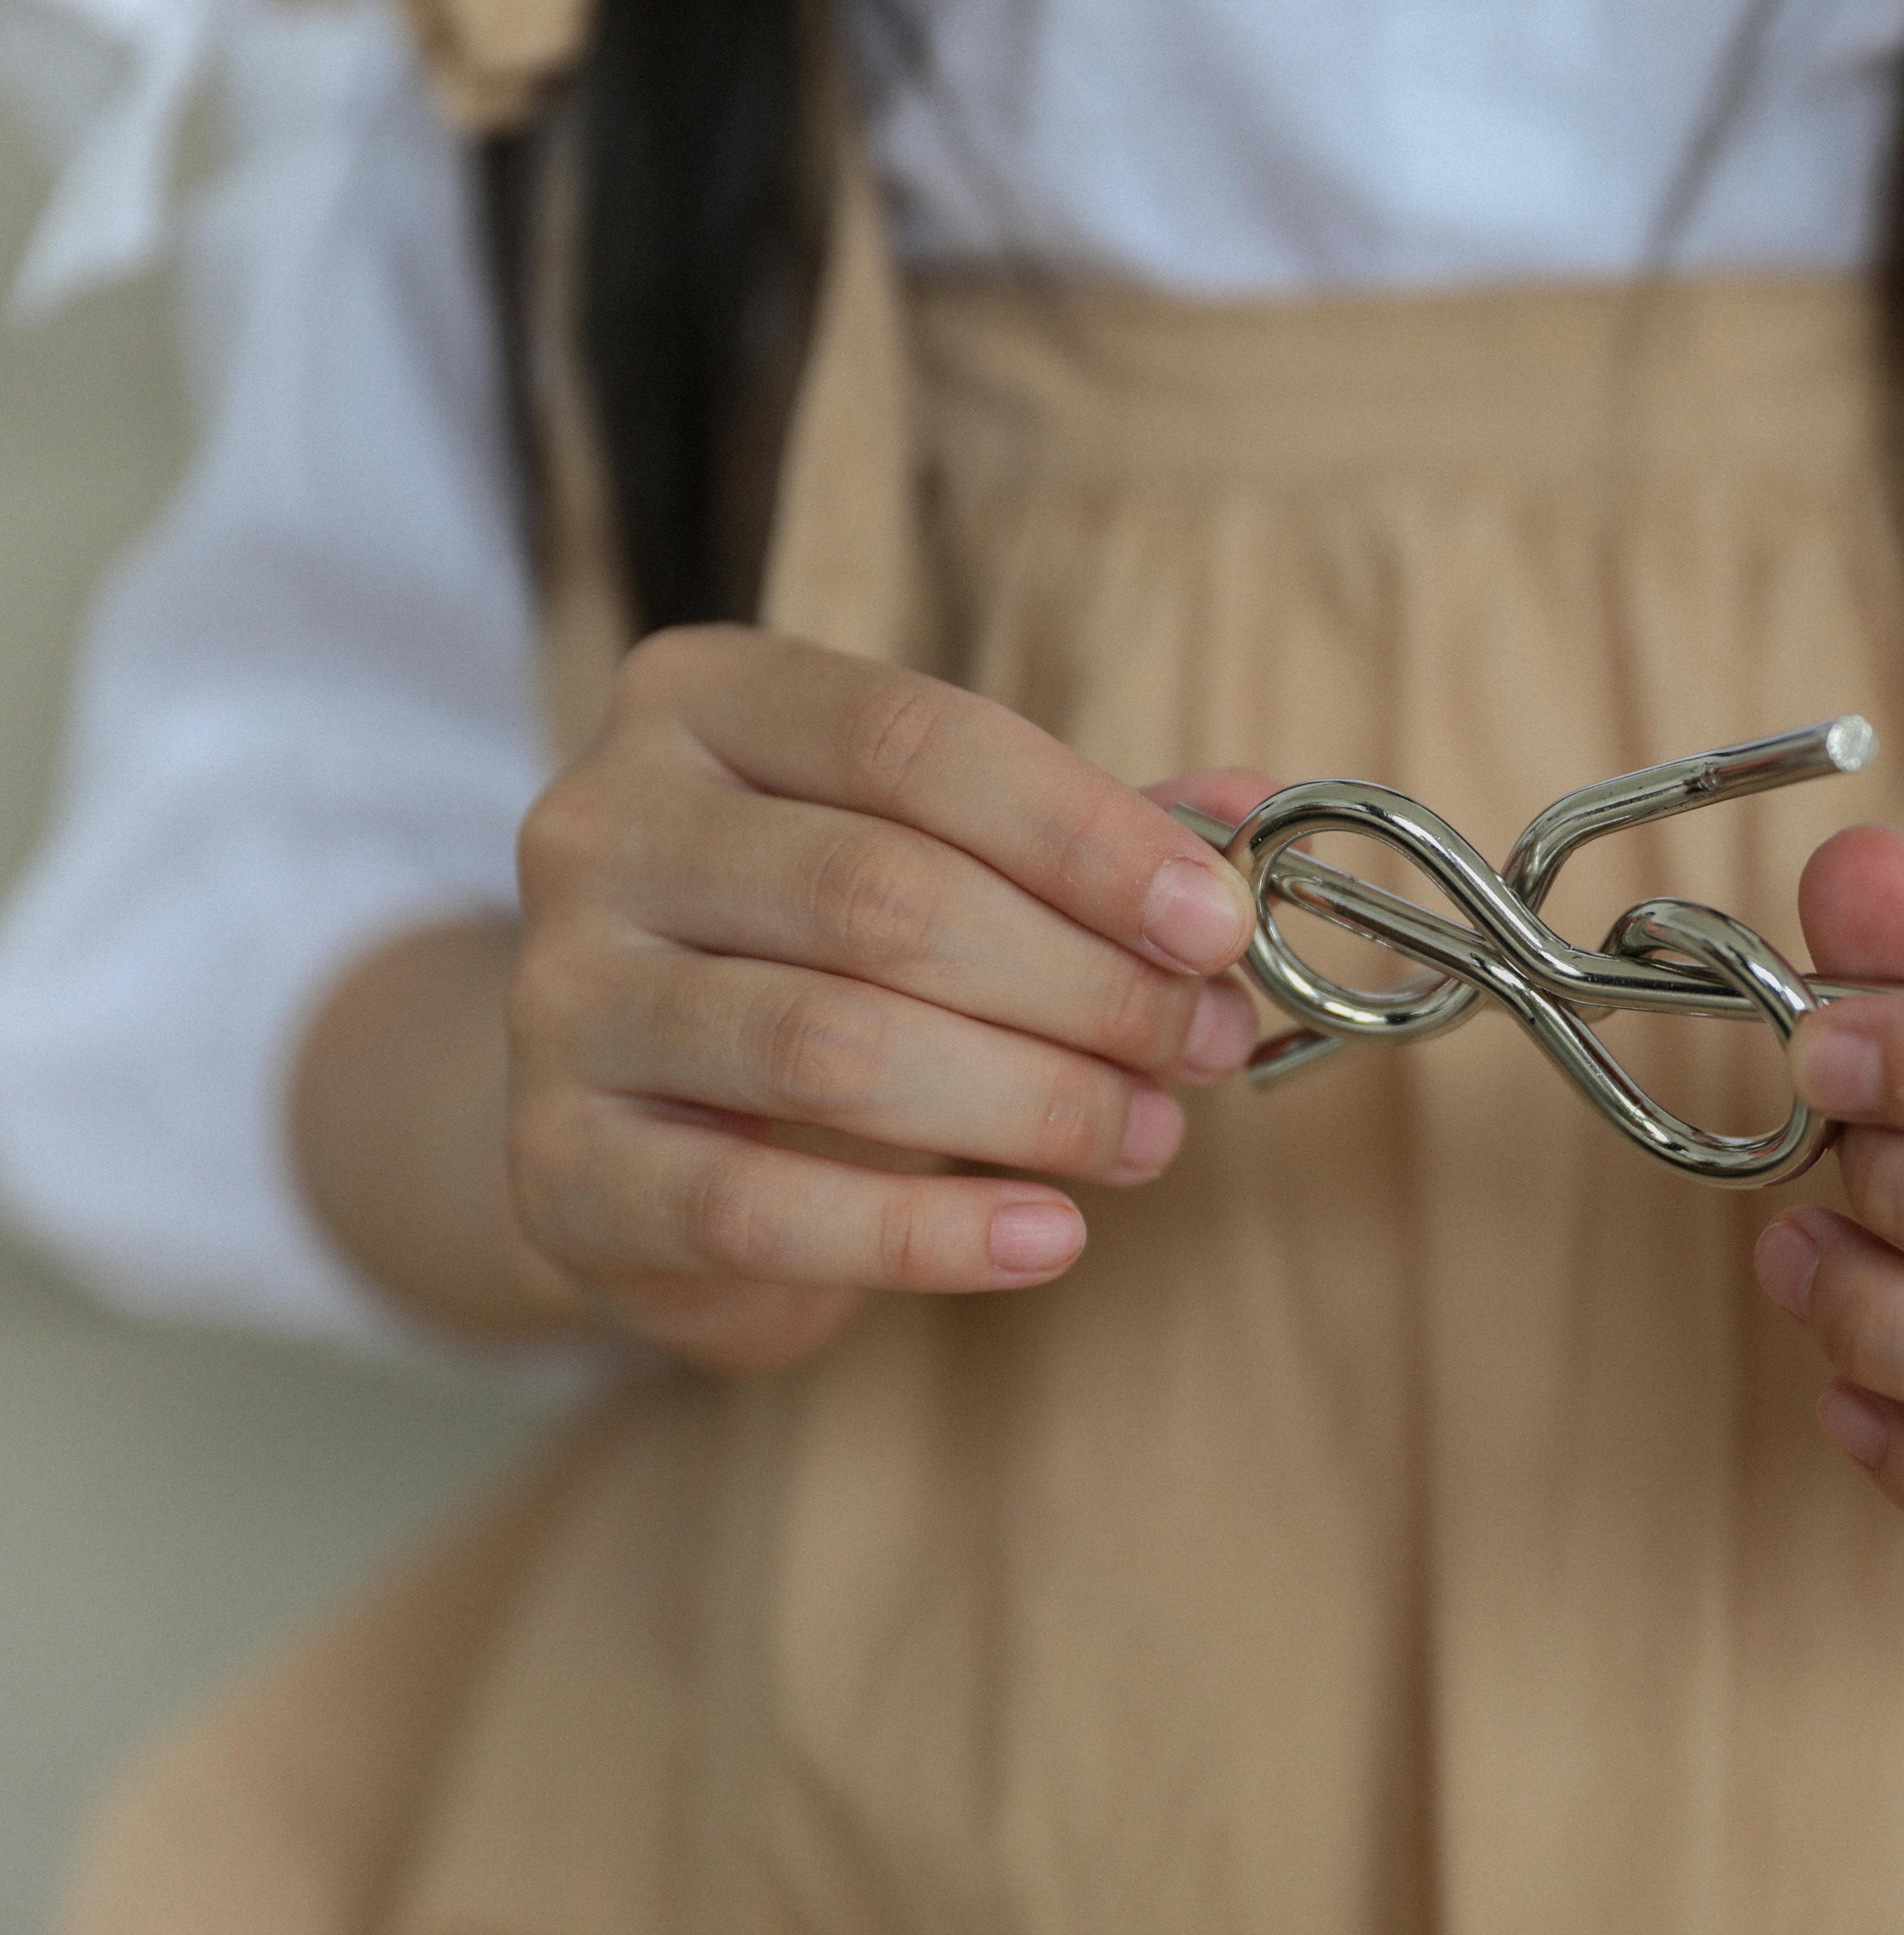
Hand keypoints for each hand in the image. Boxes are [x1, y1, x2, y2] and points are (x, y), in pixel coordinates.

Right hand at [506, 626, 1273, 1373]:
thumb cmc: (825, 959)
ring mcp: (560, 999)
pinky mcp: (557, 1168)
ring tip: (1146, 1138)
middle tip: (1200, 1046)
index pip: (915, 739)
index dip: (1086, 835)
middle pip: (879, 894)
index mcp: (703, 703)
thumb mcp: (952, 859)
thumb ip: (1094, 832)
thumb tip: (1261, 815)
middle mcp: (600, 826)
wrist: (644, 1124)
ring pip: (828, 1045)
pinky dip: (928, 1233)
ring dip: (1031, 1100)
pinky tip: (1048, 1238)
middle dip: (1081, 982)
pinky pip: (760, 1208)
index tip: (1215, 924)